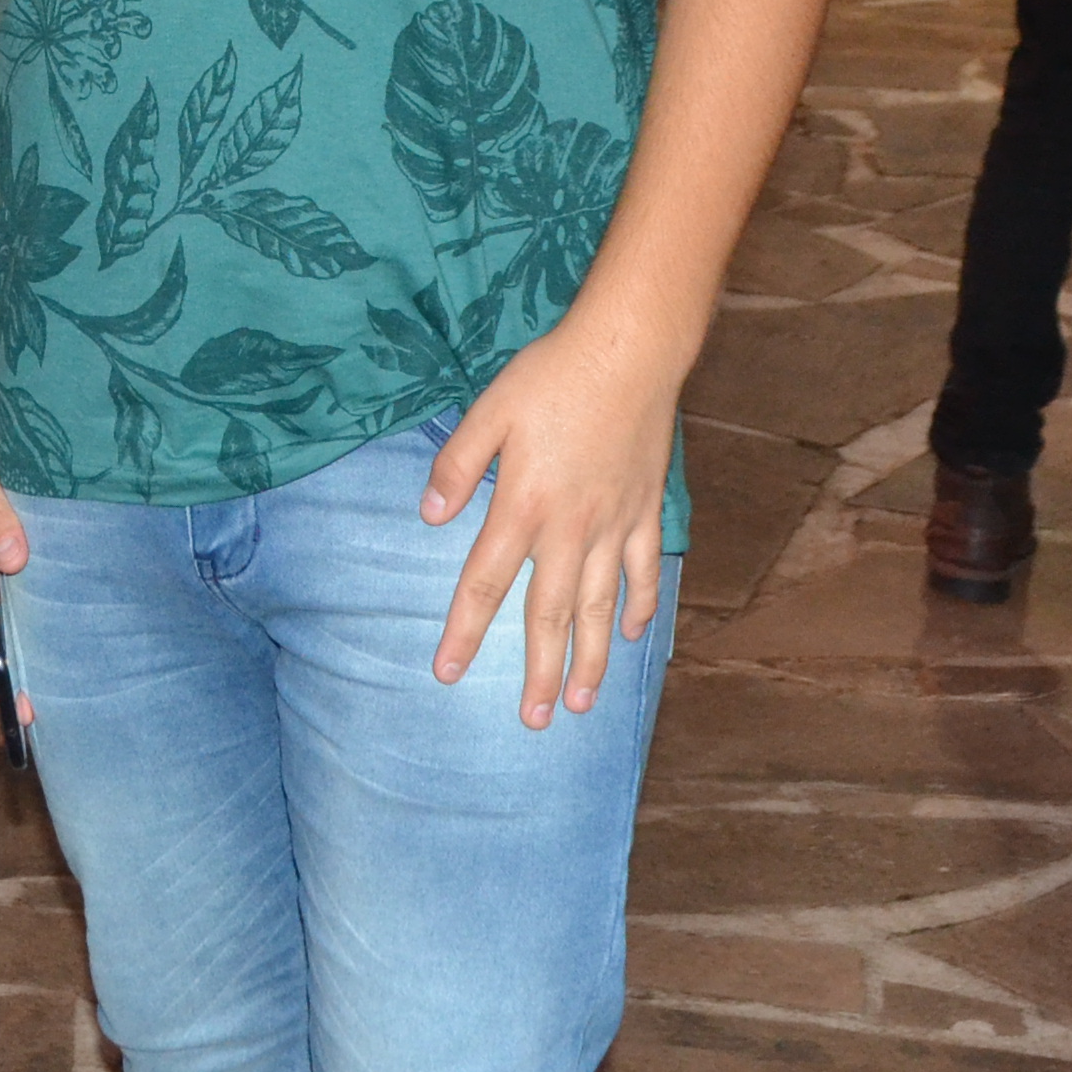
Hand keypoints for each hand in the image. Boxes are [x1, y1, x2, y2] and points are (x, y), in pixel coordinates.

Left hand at [421, 317, 685, 730]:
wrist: (630, 352)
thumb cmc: (552, 376)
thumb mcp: (490, 411)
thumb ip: (456, 466)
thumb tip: (427, 517)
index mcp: (523, 508)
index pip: (485, 583)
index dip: (464, 631)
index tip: (447, 672)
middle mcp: (569, 530)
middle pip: (550, 616)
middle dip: (540, 672)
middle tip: (535, 719)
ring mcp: (613, 525)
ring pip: (600, 608)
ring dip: (591, 659)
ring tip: (582, 703)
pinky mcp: (644, 511)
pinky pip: (642, 571)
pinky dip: (640, 606)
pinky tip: (632, 635)